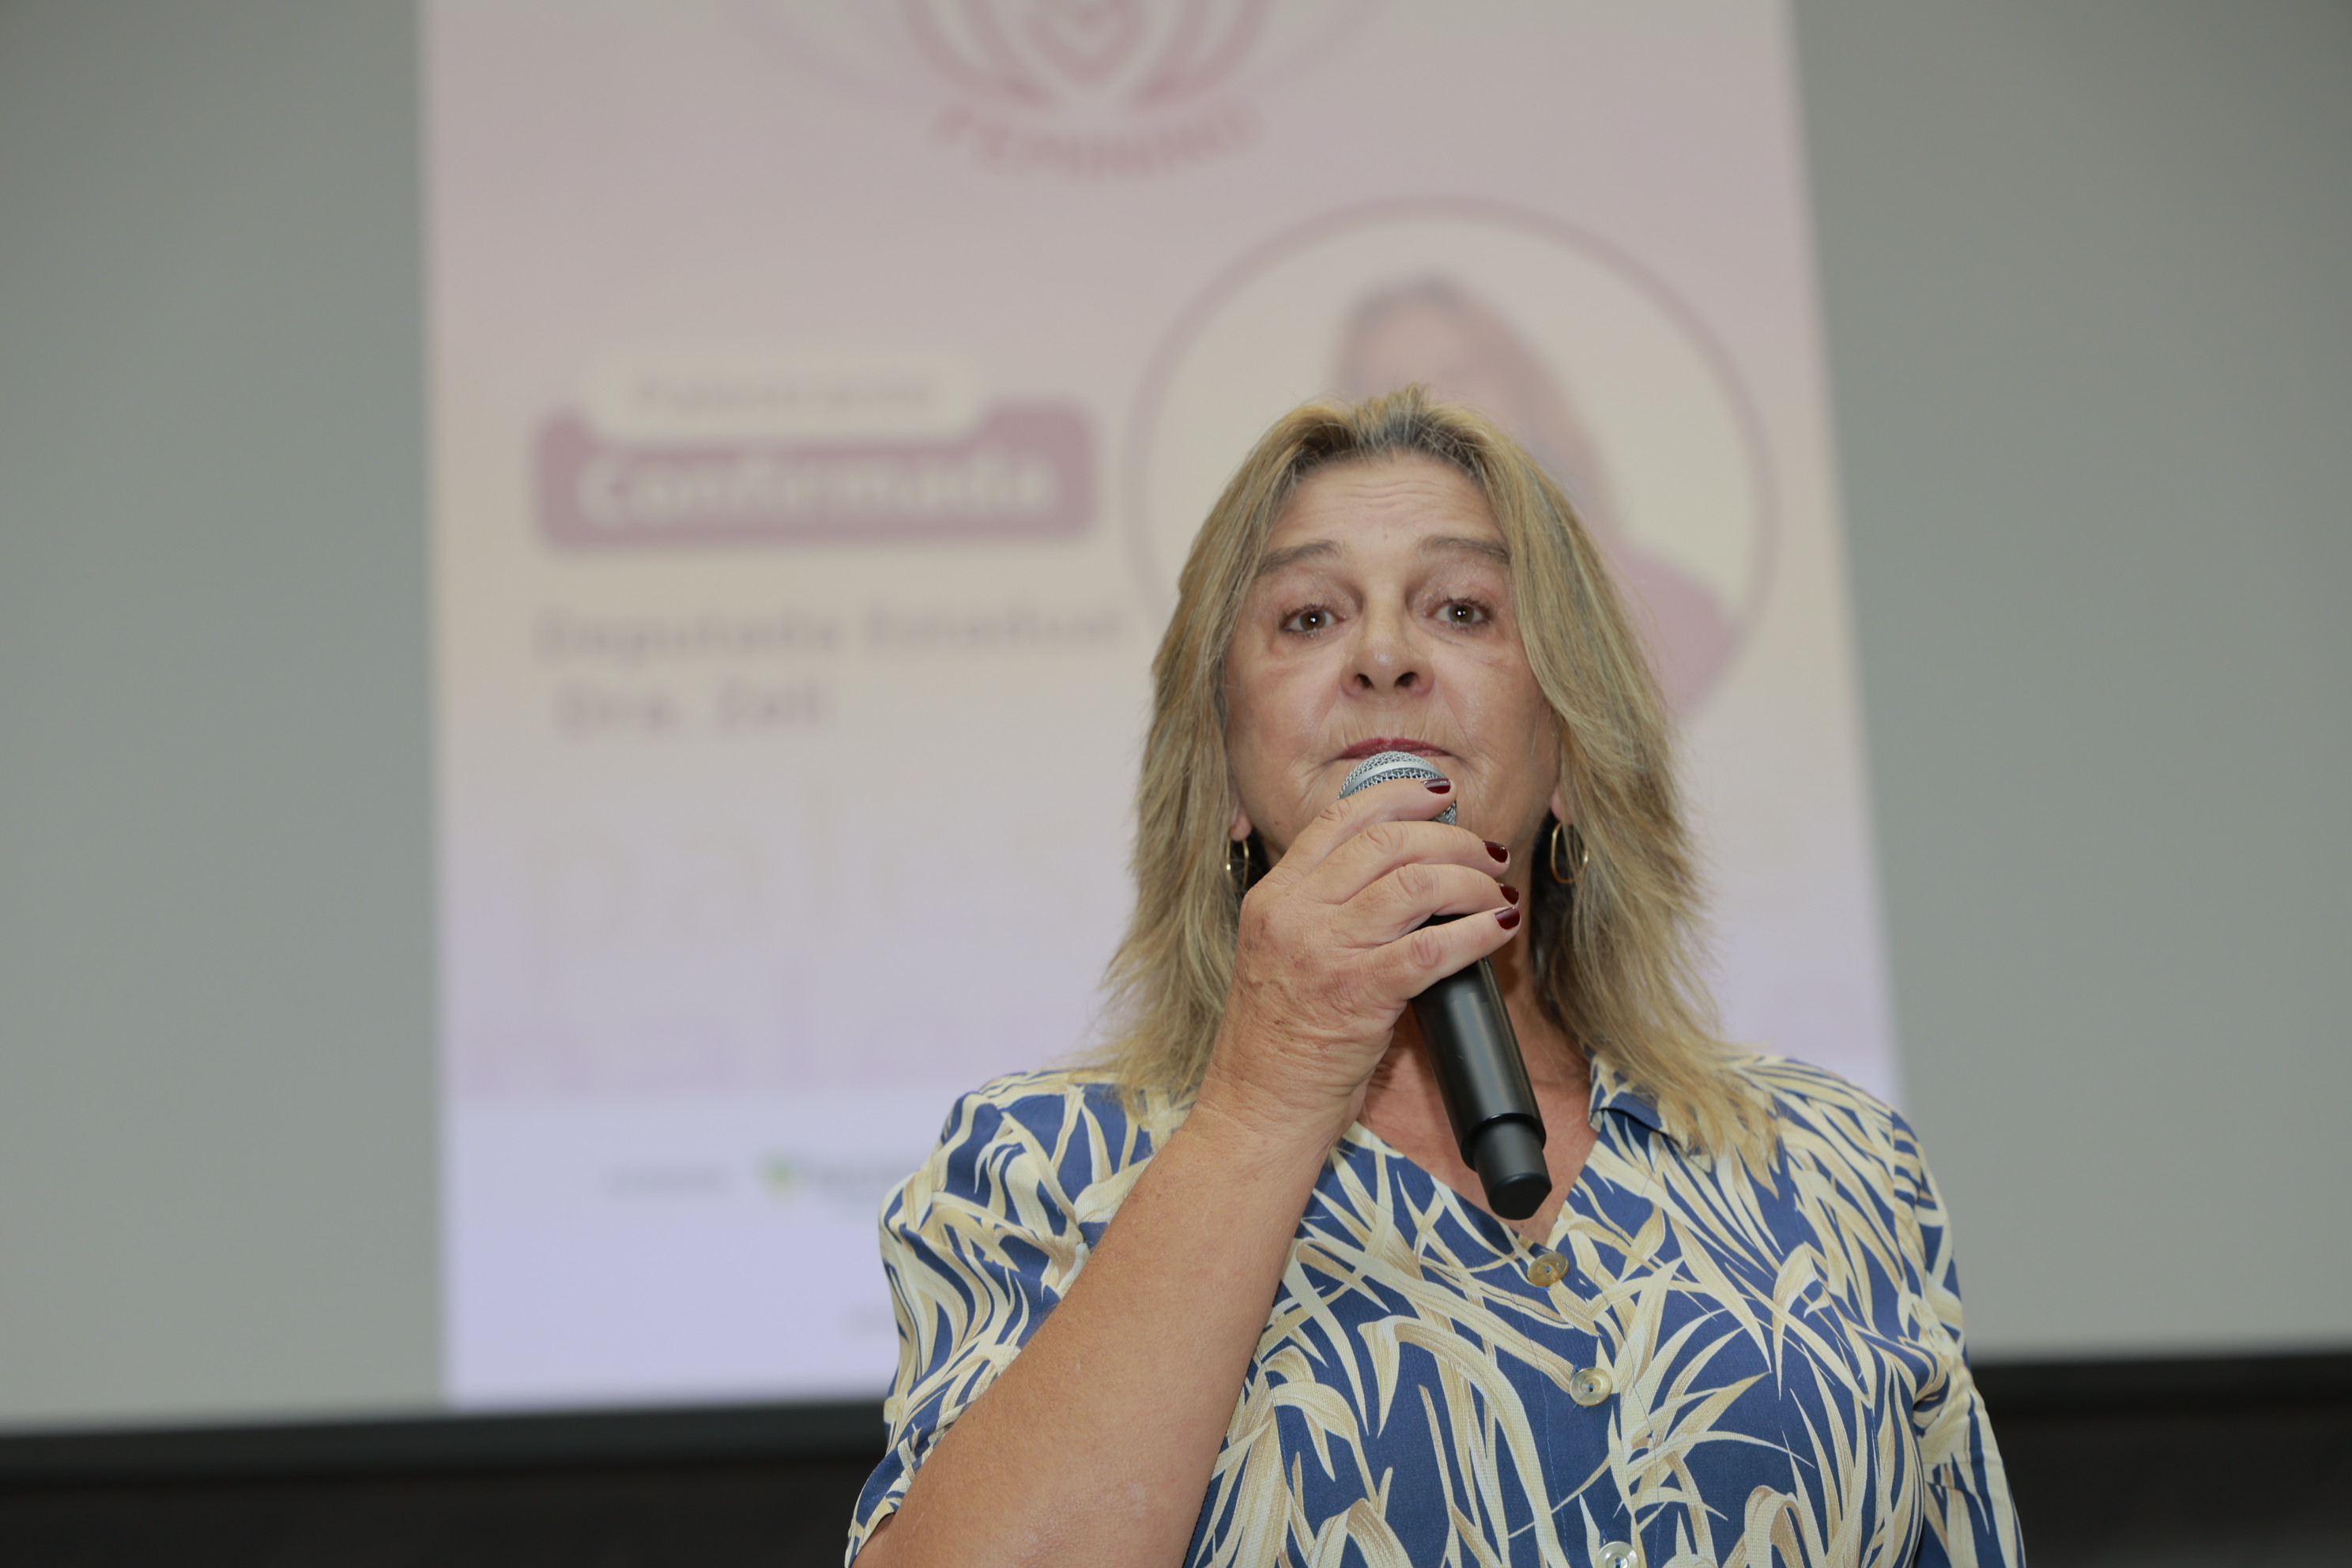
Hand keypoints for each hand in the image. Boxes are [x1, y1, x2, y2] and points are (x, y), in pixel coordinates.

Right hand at [1198, 778, 1518, 1145]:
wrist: (1258, 1106)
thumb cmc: (1277, 1040)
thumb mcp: (1281, 954)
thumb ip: (1322, 910)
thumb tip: (1400, 875)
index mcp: (1272, 897)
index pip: (1338, 820)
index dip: (1398, 796)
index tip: (1439, 795)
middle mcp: (1294, 915)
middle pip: (1386, 842)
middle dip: (1451, 839)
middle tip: (1485, 851)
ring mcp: (1324, 952)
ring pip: (1415, 884)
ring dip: (1471, 880)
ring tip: (1495, 890)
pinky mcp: (1358, 995)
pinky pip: (1432, 947)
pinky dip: (1477, 931)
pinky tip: (1499, 927)